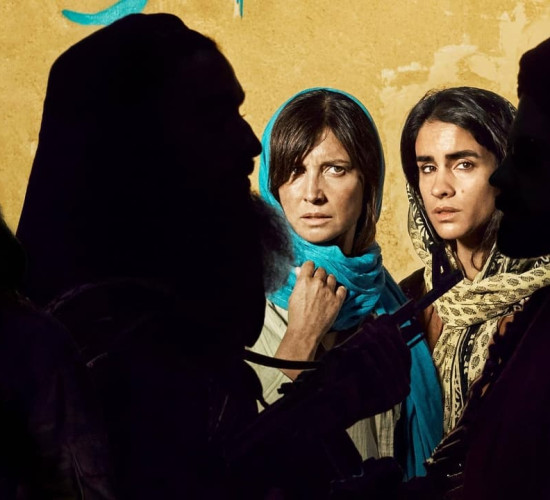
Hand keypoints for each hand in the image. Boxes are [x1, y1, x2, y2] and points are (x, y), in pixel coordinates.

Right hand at [275, 261, 345, 377]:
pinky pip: (342, 288)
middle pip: (322, 270)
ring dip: (329, 281)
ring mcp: (328, 292)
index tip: (311, 271)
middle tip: (317, 283)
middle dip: (319, 275)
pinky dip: (339, 290)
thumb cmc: (296, 316)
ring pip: (332, 277)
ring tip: (326, 289)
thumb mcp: (293, 296)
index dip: (310, 267)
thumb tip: (299, 270)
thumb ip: (298, 282)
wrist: (305, 332)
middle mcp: (317, 284)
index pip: (310, 264)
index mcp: (304, 281)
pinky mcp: (337, 301)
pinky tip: (335, 294)